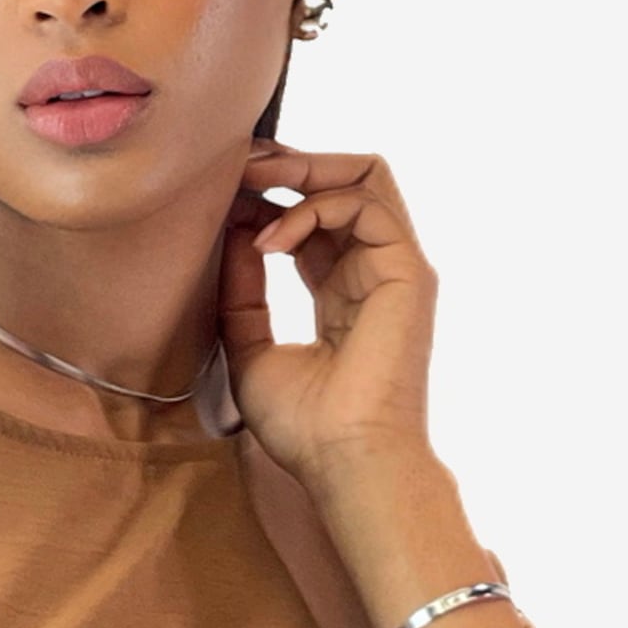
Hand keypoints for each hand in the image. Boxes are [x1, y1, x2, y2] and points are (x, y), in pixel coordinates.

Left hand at [220, 139, 521, 627]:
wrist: (344, 463)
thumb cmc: (304, 429)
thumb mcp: (248, 350)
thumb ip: (241, 294)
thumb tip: (230, 236)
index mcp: (341, 293)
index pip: (311, 219)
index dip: (268, 197)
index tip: (219, 199)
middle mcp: (373, 273)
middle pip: (342, 183)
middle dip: (287, 164)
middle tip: (234, 170)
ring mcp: (396, 269)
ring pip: (364, 176)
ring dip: (301, 168)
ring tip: (250, 184)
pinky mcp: (407, 271)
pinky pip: (366, 202)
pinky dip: (311, 205)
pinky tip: (268, 238)